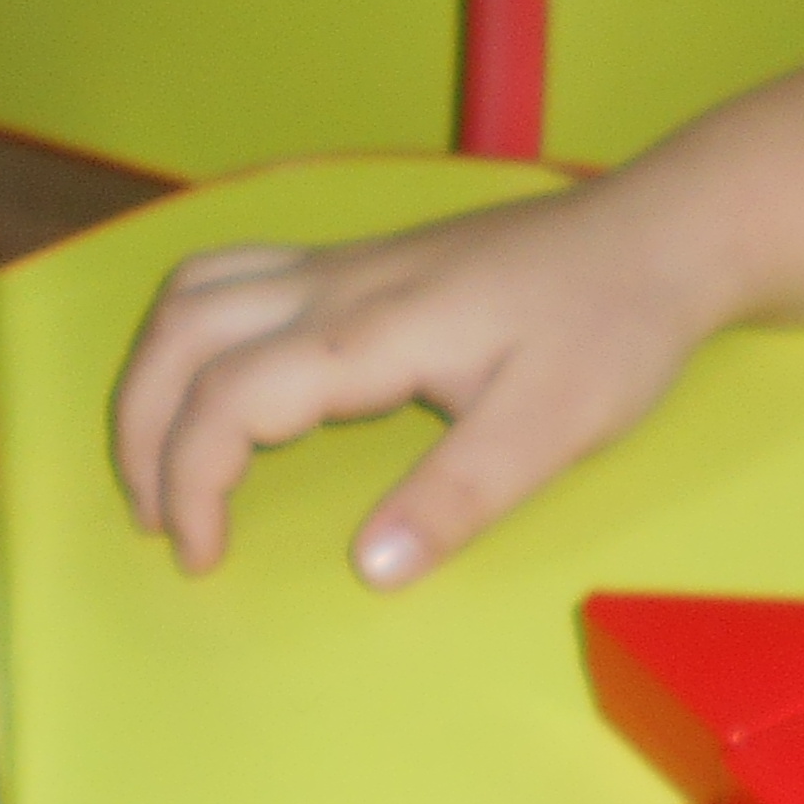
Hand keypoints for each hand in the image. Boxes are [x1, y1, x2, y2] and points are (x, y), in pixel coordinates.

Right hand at [108, 173, 722, 587]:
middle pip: (182, 332)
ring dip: (157, 373)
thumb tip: (368, 569)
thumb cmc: (614, 326)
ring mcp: (350, 261)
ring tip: (166, 460)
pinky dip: (197, 337)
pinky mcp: (368, 261)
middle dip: (139, 428)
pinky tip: (224, 389)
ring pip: (198, 290)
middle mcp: (341, 282)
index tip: (201, 557)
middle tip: (156, 520)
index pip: (227, 397)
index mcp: (372, 327)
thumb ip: (459, 497)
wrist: (664, 234)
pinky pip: (239, 278)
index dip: (190, 482)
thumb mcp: (556, 427)